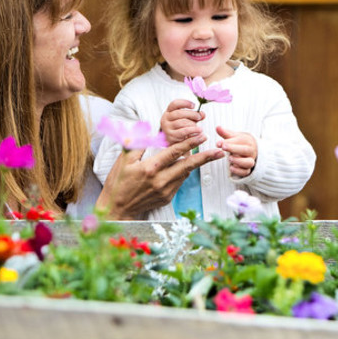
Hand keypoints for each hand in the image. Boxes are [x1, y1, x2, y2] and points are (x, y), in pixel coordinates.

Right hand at [96, 134, 223, 218]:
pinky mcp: (167, 197)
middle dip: (205, 157)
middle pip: (188, 165)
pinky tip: (187, 166)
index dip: (189, 143)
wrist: (117, 209)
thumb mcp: (123, 161)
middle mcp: (160, 180)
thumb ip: (137, 144)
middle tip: (220, 151)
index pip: (174, 152)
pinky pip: (180, 181)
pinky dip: (184, 172)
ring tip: (210, 154)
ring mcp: (165, 190)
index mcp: (150, 168)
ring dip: (196, 163)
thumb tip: (144, 129)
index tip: (202, 136)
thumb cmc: (118, 183)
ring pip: (185, 173)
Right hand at [160, 99, 203, 144]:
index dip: (185, 103)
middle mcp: (166, 118)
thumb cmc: (182, 127)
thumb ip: (195, 115)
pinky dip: (192, 130)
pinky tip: (198, 131)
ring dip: (192, 124)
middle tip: (199, 117)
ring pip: (181, 123)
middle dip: (192, 114)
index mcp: (169, 111)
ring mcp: (167, 127)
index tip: (194, 105)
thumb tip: (202, 114)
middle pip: (179, 113)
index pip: (175, 104)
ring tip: (199, 126)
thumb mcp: (189, 119)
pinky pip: (183, 132)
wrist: (175, 140)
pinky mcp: (170, 136)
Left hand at [217, 126, 256, 177]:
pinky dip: (239, 171)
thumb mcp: (233, 136)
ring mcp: (250, 160)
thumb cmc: (239, 143)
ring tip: (229, 159)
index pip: (241, 140)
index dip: (229, 141)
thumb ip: (225, 133)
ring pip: (249, 162)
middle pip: (246, 150)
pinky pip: (246, 172)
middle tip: (223, 147)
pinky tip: (231, 168)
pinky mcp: (248, 169)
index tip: (218, 143)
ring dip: (239, 161)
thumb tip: (217, 127)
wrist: (250, 150)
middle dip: (234, 149)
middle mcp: (250, 151)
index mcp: (247, 141)